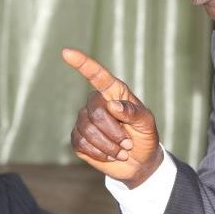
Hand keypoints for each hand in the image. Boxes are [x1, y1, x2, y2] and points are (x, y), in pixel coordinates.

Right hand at [63, 48, 162, 187]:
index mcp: (115, 93)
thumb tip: (113, 105)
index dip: (83, 64)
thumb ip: (134, 112)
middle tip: (128, 143)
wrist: (139, 161)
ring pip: (88, 130)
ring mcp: (85, 120)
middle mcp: (98, 103)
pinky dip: (99, 153)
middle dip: (114, 132)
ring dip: (109, 145)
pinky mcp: (78, 138)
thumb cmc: (145, 136)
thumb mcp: (147, 123)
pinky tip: (110, 155)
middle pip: (96, 112)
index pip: (98, 75)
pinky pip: (81, 143)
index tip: (67, 52)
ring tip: (122, 150)